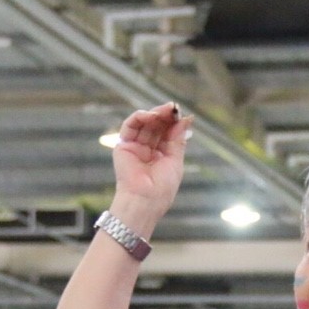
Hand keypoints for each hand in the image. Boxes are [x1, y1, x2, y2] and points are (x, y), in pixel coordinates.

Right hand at [112, 103, 193, 219]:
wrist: (145, 200)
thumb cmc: (162, 188)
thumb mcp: (175, 161)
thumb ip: (178, 139)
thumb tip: (186, 119)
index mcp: (161, 154)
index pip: (167, 132)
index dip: (174, 122)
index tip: (181, 114)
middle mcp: (147, 149)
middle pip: (156, 125)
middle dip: (165, 115)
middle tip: (173, 108)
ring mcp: (135, 146)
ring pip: (144, 123)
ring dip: (155, 114)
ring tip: (165, 110)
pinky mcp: (123, 145)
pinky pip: (130, 125)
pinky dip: (140, 117)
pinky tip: (151, 116)